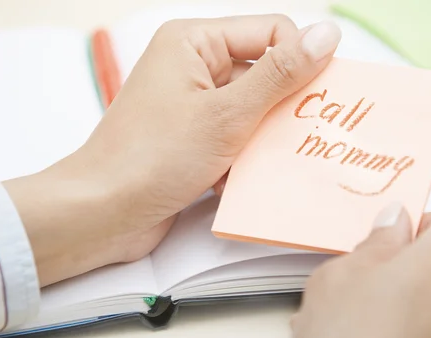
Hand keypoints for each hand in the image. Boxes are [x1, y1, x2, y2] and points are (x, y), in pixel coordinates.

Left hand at [3, 15, 341, 285]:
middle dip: (284, 107)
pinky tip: (237, 179)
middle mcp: (194, 67)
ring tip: (264, 162)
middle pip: (265, 72)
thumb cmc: (154, 158)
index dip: (300, 61)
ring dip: (265, 138)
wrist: (104, 213)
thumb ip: (279, 75)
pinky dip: (244, 158)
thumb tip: (326, 36)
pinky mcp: (193, 139)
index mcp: (195, 42)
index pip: (272, 31)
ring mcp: (193, 105)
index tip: (319, 98)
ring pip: (254, 111)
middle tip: (303, 135)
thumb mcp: (227, 114)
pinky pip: (237, 138)